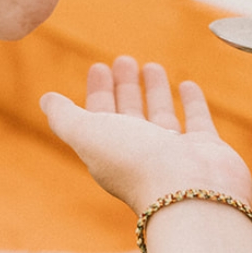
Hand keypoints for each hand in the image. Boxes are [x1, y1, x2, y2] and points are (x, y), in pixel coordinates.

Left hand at [40, 56, 251, 214]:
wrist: (189, 192)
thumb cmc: (135, 163)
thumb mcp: (88, 135)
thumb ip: (65, 117)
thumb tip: (46, 100)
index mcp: (110, 151)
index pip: (99, 116)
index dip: (97, 92)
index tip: (98, 67)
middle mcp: (141, 152)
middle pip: (129, 113)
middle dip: (124, 86)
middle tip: (124, 59)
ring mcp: (174, 151)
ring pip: (161, 114)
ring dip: (154, 90)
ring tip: (151, 65)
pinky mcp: (205, 148)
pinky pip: (197, 119)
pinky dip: (192, 101)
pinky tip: (187, 84)